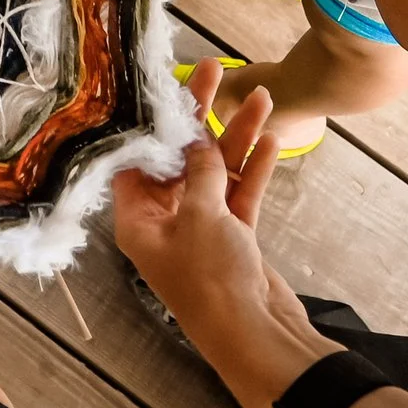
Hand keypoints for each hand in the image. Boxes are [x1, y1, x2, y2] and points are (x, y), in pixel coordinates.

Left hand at [112, 59, 336, 407]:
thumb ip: (200, 171)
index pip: (136, 157)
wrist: (257, 336)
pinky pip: (241, 194)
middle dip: (199, 117)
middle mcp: (164, 221)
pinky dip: (254, 168)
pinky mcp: (234, 239)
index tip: (164, 83)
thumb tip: (196, 141)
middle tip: (215, 71)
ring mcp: (201, 230)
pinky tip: (271, 139)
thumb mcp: (201, 216)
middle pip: (179, 158)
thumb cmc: (213, 281)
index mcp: (137, 219)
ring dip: (237, 137)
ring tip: (261, 98)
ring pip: (216, 172)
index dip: (151, 120)